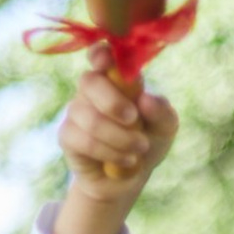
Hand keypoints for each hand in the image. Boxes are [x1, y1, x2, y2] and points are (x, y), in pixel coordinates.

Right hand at [57, 58, 178, 206]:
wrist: (130, 179)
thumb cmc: (147, 142)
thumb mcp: (165, 127)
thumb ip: (161, 111)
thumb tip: (144, 100)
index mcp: (115, 78)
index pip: (100, 55)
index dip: (100, 54)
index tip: (107, 62)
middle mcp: (92, 90)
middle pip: (89, 81)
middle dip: (113, 102)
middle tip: (134, 120)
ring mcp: (76, 112)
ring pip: (90, 118)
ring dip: (119, 137)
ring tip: (139, 149)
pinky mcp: (68, 137)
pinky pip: (84, 141)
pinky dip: (109, 152)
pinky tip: (125, 160)